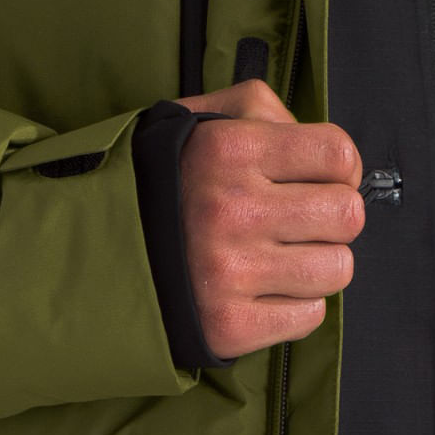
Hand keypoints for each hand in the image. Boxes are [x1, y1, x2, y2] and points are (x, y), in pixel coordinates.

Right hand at [173, 77, 364, 357]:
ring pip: (338, 268)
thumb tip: (323, 145)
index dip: (339, 168)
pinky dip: (293, 306)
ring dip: (317, 264)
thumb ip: (263, 110)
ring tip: (277, 256)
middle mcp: (231, 209)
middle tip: (298, 221)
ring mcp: (230, 271)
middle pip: (349, 215)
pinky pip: (310, 316)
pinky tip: (259, 290)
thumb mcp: (197, 119)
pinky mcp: (230, 324)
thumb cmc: (159, 180)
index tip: (317, 178)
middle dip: (332, 217)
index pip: (340, 155)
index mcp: (229, 149)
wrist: (85, 251)